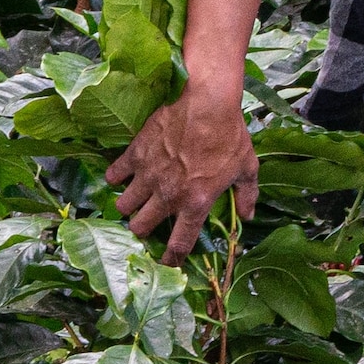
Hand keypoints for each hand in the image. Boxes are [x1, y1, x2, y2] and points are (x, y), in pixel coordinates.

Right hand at [106, 84, 259, 260]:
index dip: (171, 257)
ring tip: (133, 198)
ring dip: (128, 205)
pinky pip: (114, 175)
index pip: (180, 243)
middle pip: (140, 227)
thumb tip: (248, 215)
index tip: (167, 261)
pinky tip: (122, 174)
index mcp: (196, 204)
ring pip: (123, 206)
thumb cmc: (229, 135)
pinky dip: (116, 177)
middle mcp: (168, 196)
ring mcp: (148, 176)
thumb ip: (247, 195)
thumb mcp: (247, 167)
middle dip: (142, 228)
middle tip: (146, 220)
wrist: (206, 102)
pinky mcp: (135, 155)